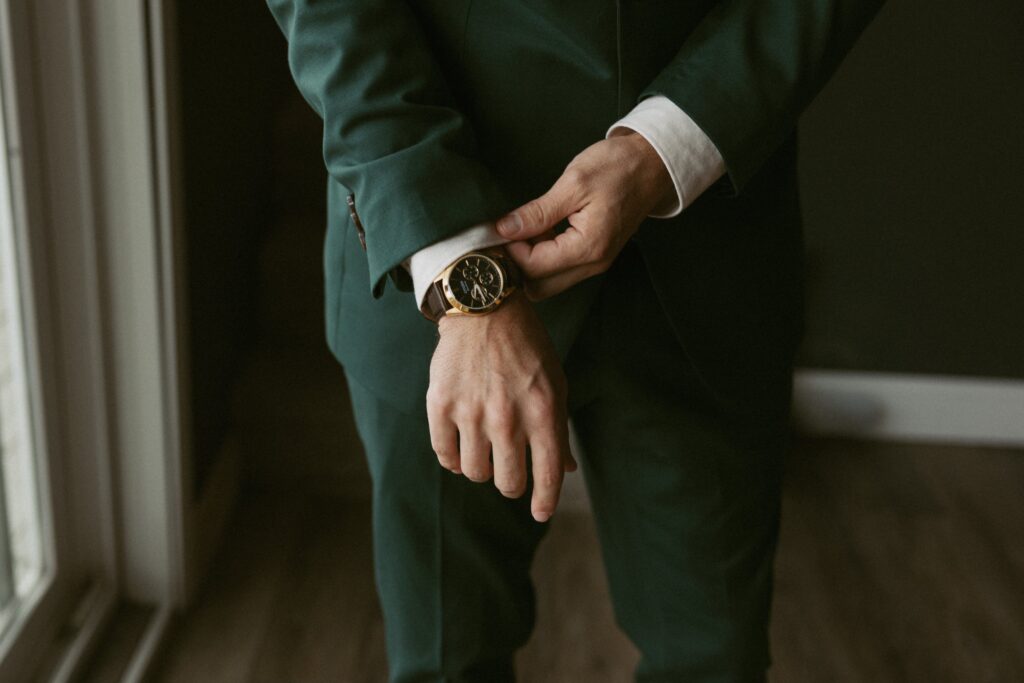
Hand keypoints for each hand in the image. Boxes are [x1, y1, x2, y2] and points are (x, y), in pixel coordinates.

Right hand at [427, 291, 575, 521]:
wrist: (483, 308)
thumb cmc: (527, 347)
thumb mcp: (555, 383)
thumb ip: (558, 430)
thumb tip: (565, 470)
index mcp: (543, 412)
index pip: (547, 475)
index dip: (544, 502)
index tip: (540, 513)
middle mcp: (508, 418)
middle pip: (508, 482)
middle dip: (512, 484)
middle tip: (510, 473)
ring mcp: (472, 413)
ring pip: (475, 472)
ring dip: (482, 469)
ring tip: (485, 451)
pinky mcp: (441, 405)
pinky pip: (445, 455)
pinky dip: (453, 459)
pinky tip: (460, 449)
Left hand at [496, 131, 673, 299]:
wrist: (652, 165)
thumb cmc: (617, 167)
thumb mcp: (573, 183)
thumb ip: (537, 212)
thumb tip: (504, 229)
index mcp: (588, 247)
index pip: (533, 267)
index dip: (510, 250)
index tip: (500, 228)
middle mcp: (593, 264)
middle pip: (538, 287)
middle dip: (518, 266)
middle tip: (510, 233)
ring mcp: (596, 263)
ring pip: (548, 282)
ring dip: (531, 263)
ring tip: (527, 228)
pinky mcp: (595, 257)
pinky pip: (561, 271)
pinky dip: (544, 258)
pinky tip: (541, 231)